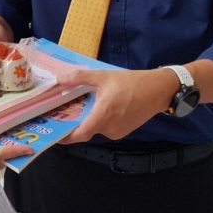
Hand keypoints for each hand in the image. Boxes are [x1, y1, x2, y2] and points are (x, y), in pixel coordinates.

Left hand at [57, 67, 176, 142]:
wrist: (158, 90)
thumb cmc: (131, 83)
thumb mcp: (102, 76)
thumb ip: (79, 78)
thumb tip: (59, 79)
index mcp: (102, 116)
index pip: (80, 135)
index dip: (65, 137)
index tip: (54, 132)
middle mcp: (109, 128)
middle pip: (86, 130)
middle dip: (76, 122)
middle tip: (65, 111)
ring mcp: (117, 132)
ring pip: (96, 128)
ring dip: (90, 119)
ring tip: (83, 105)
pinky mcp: (123, 131)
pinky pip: (106, 128)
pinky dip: (100, 120)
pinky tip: (100, 107)